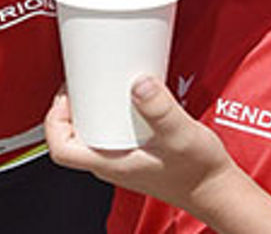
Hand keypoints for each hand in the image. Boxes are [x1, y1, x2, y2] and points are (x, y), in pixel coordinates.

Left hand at [45, 77, 237, 215]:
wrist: (216, 190)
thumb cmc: (197, 173)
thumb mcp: (180, 135)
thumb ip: (160, 109)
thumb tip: (139, 84)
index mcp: (110, 163)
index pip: (60, 148)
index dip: (54, 120)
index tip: (67, 94)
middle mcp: (110, 162)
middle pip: (71, 135)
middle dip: (72, 105)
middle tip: (82, 80)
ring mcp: (120, 158)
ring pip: (89, 132)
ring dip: (89, 107)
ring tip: (99, 83)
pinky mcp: (132, 152)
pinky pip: (108, 131)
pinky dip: (108, 112)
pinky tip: (124, 96)